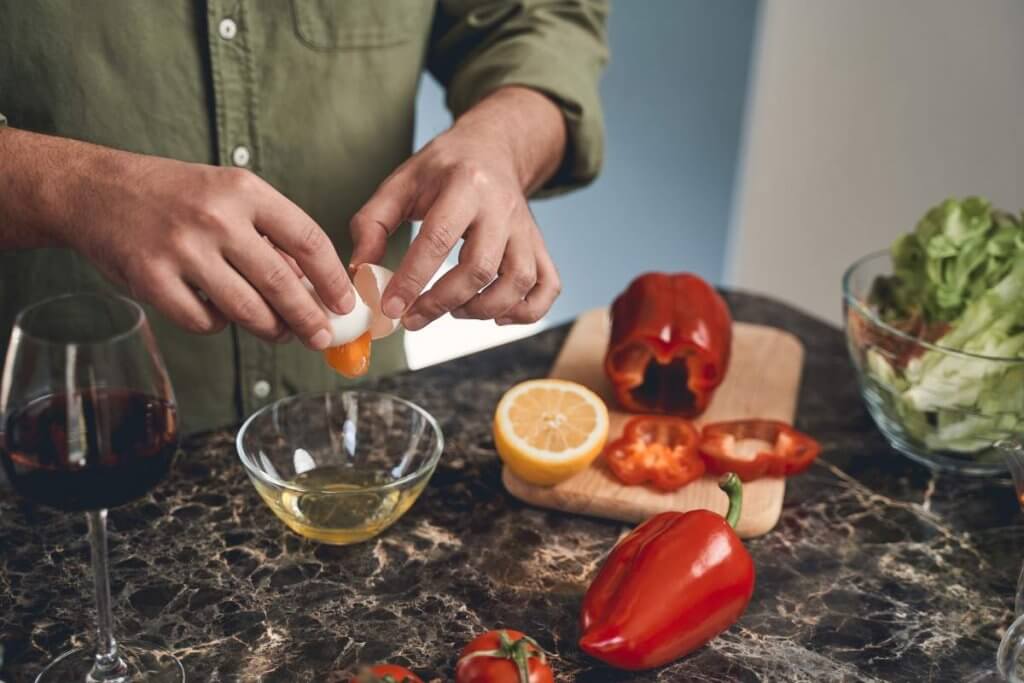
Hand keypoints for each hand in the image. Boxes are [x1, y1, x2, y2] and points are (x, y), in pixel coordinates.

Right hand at [0, 130, 354, 349]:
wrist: (96, 190)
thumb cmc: (176, 197)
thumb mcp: (228, 195)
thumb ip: (270, 236)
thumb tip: (314, 287)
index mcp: (244, 190)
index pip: (307, 240)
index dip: (332, 278)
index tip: (345, 304)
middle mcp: (215, 217)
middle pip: (281, 283)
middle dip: (310, 319)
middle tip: (323, 338)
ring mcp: (181, 249)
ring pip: (246, 309)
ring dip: (271, 329)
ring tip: (280, 333)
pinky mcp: (151, 279)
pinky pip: (203, 321)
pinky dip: (219, 326)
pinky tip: (219, 316)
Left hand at [349, 87, 566, 330]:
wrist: (493, 148)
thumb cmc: (441, 170)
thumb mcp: (400, 183)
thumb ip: (372, 224)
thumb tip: (362, 272)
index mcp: (464, 185)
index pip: (438, 239)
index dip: (413, 279)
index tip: (390, 307)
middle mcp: (502, 208)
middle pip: (480, 267)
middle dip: (442, 302)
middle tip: (413, 319)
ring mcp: (526, 229)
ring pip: (518, 282)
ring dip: (482, 309)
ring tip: (453, 311)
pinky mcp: (539, 246)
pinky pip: (548, 287)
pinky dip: (526, 311)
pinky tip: (496, 315)